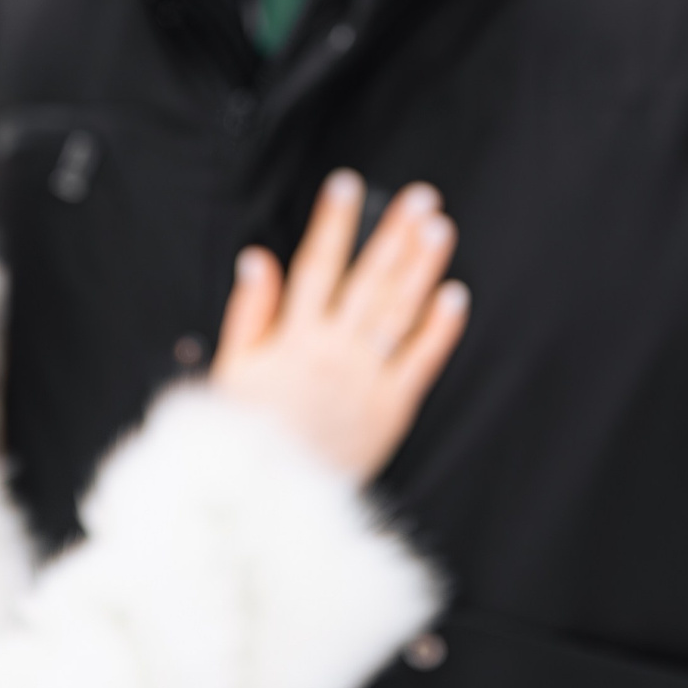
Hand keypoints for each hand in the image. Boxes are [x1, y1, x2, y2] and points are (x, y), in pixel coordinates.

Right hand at [210, 170, 469, 478]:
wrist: (268, 502)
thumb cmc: (246, 434)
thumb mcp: (232, 371)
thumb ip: (248, 313)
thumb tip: (258, 258)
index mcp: (292, 340)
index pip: (316, 268)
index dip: (333, 224)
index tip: (347, 185)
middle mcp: (332, 353)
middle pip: (369, 283)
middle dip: (394, 236)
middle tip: (422, 198)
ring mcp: (365, 380)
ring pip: (398, 314)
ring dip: (422, 269)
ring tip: (440, 229)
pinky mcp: (390, 410)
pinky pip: (419, 363)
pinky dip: (438, 330)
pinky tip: (455, 296)